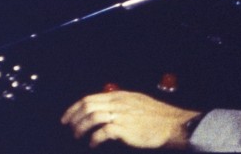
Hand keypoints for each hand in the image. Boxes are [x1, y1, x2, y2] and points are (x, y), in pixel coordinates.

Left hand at [60, 90, 198, 148]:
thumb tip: (106, 109)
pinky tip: (93, 144)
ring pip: (92, 117)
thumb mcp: (138, 102)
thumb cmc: (158, 117)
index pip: (90, 98)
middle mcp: (119, 103)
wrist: (173, 125)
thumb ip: (122, 103)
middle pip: (87, 106)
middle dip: (73, 117)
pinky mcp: (125, 129)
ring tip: (77, 136)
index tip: (67, 117)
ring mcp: (122, 115)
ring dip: (80, 128)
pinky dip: (94, 139)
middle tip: (68, 127)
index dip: (74, 108)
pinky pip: (102, 132)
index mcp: (120, 96)